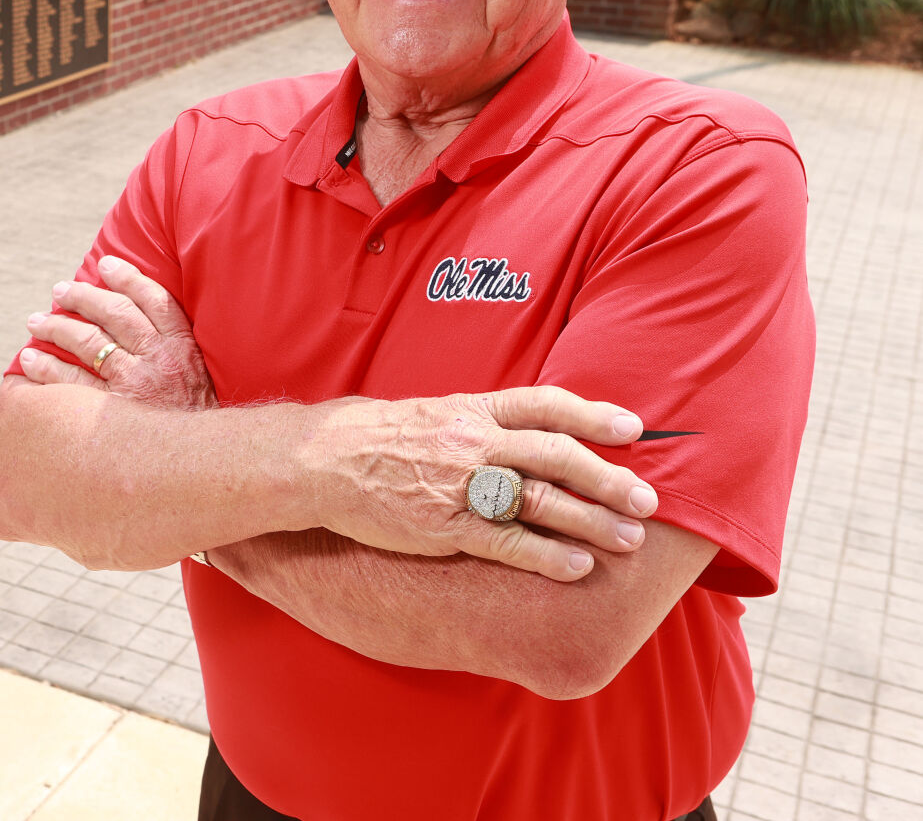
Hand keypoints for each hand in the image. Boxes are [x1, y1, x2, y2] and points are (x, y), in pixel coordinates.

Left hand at [18, 255, 216, 411]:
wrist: (205, 465)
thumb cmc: (196, 422)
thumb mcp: (198, 378)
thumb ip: (177, 350)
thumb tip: (142, 322)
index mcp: (183, 347)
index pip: (154, 299)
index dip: (129, 277)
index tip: (106, 264)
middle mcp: (159, 359)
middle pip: (115, 314)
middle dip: (83, 297)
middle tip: (59, 291)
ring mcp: (135, 384)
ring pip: (88, 342)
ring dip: (56, 327)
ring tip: (35, 321)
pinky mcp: (113, 413)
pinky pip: (71, 383)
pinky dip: (47, 368)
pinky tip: (30, 360)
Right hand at [309, 387, 659, 580]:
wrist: (322, 461)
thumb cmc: (379, 438)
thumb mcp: (434, 413)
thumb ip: (482, 422)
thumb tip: (532, 431)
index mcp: (472, 409)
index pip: (545, 404)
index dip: (593, 414)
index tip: (633, 428)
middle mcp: (473, 442)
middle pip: (556, 455)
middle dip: (608, 477)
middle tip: (648, 499)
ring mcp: (460, 485)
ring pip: (541, 501)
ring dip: (592, 520)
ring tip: (630, 538)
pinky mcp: (445, 526)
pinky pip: (508, 542)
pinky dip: (548, 555)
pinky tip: (578, 566)